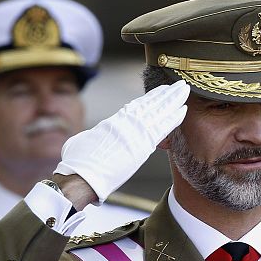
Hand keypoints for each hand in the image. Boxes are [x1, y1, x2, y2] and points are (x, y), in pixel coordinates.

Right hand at [54, 81, 188, 202]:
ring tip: (185, 89)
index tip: (161, 91)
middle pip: (150, 105)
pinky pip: (162, 128)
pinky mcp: (142, 145)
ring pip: (158, 111)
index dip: (150, 98)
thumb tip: (91, 140)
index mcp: (112, 123)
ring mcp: (134, 133)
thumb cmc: (76, 163)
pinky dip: (173, 118)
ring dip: (173, 100)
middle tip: (179, 85)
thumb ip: (93, 138)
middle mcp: (125, 124)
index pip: (135, 107)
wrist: (81, 175)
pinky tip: (183, 109)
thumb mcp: (82, 143)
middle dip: (166, 94)